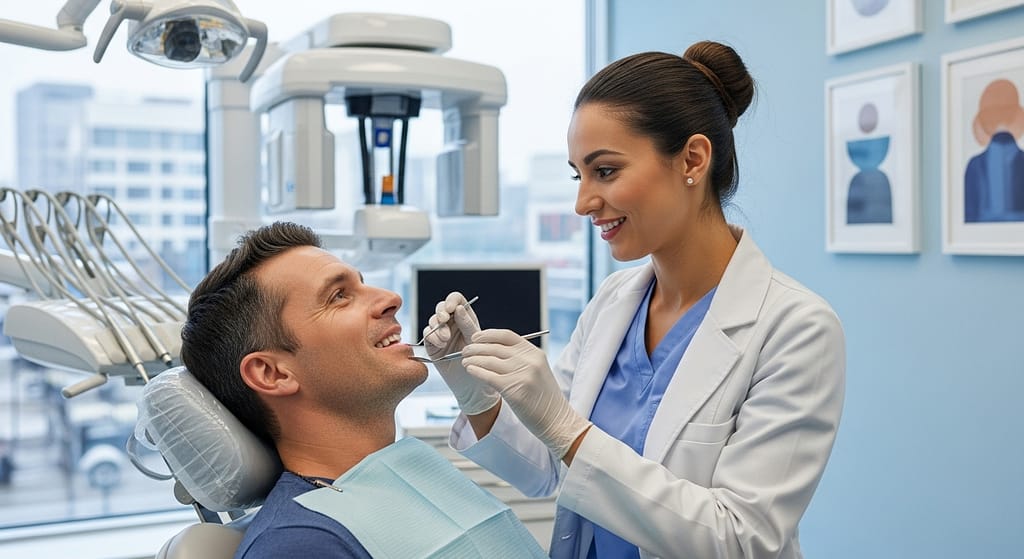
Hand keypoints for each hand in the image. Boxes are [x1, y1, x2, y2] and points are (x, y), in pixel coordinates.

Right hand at [423, 292, 498, 414]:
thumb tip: (458, 308)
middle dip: (441, 311)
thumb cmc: (480, 361)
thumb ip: (467, 324)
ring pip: (433, 320)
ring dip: (437, 327)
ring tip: (446, 339)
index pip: (456, 300)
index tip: (451, 307)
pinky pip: (427, 334)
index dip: (452, 300)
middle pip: (441, 307)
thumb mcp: (476, 340)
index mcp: (466, 318)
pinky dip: (432, 337)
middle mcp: (453, 323)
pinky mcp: (433, 345)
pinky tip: (441, 344)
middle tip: (444, 319)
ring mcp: (442, 333)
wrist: (472, 384)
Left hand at [462, 329, 590, 458]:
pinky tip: (470, 370)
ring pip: (489, 361)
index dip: (488, 335)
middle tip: (465, 350)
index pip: (507, 336)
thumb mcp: (538, 370)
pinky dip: (476, 371)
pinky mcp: (513, 389)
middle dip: (476, 347)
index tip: (476, 338)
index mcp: (535, 353)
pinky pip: (488, 376)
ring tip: (464, 361)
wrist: (557, 420)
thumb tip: (493, 350)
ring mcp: (522, 374)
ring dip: (473, 359)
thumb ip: (520, 359)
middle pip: (495, 347)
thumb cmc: (544, 398)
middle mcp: (529, 360)